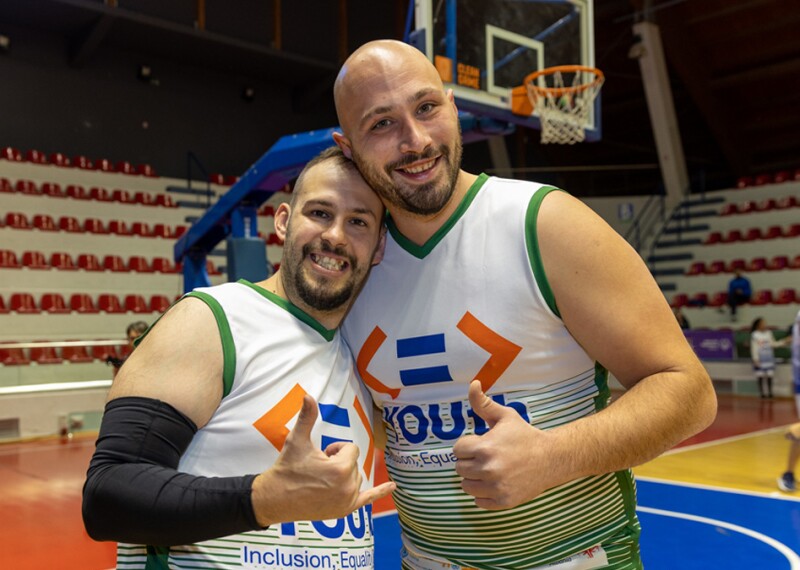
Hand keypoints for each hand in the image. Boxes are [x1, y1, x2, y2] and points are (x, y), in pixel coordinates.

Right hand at [252, 395, 394, 525]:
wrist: (275, 498)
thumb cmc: (288, 468)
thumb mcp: (297, 440)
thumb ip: (307, 417)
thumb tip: (308, 395)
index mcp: (341, 468)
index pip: (351, 449)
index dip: (336, 449)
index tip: (321, 455)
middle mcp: (348, 486)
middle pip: (354, 464)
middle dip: (339, 462)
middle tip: (318, 468)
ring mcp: (347, 501)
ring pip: (357, 478)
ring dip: (345, 475)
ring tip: (322, 479)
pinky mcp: (345, 510)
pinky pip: (368, 499)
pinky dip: (381, 492)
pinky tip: (393, 487)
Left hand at [453, 380, 558, 509]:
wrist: (551, 458)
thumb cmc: (525, 435)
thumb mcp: (505, 416)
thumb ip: (483, 403)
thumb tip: (473, 383)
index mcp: (485, 448)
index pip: (457, 450)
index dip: (467, 445)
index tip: (480, 443)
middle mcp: (488, 470)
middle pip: (460, 469)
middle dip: (470, 461)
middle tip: (486, 456)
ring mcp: (496, 488)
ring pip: (467, 486)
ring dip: (474, 479)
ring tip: (489, 469)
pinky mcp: (503, 502)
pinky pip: (479, 502)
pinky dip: (484, 494)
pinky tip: (496, 482)